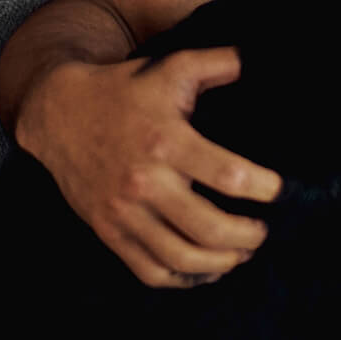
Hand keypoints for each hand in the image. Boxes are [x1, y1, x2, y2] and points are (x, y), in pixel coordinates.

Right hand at [16, 48, 281, 287]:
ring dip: (221, 262)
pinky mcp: (108, 231)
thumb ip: (219, 63)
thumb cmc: (125, 90)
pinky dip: (183, 279)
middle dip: (248, 236)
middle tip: (265, 230)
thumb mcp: (172, 67)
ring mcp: (124, 212)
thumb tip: (259, 60)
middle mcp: (145, 182)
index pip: (227, 175)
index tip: (281, 191)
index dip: (263, 188)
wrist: (59, 114)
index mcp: (167, 142)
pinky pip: (148, 270)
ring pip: (180, 257)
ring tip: (242, 252)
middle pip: (208, 228)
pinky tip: (206, 270)